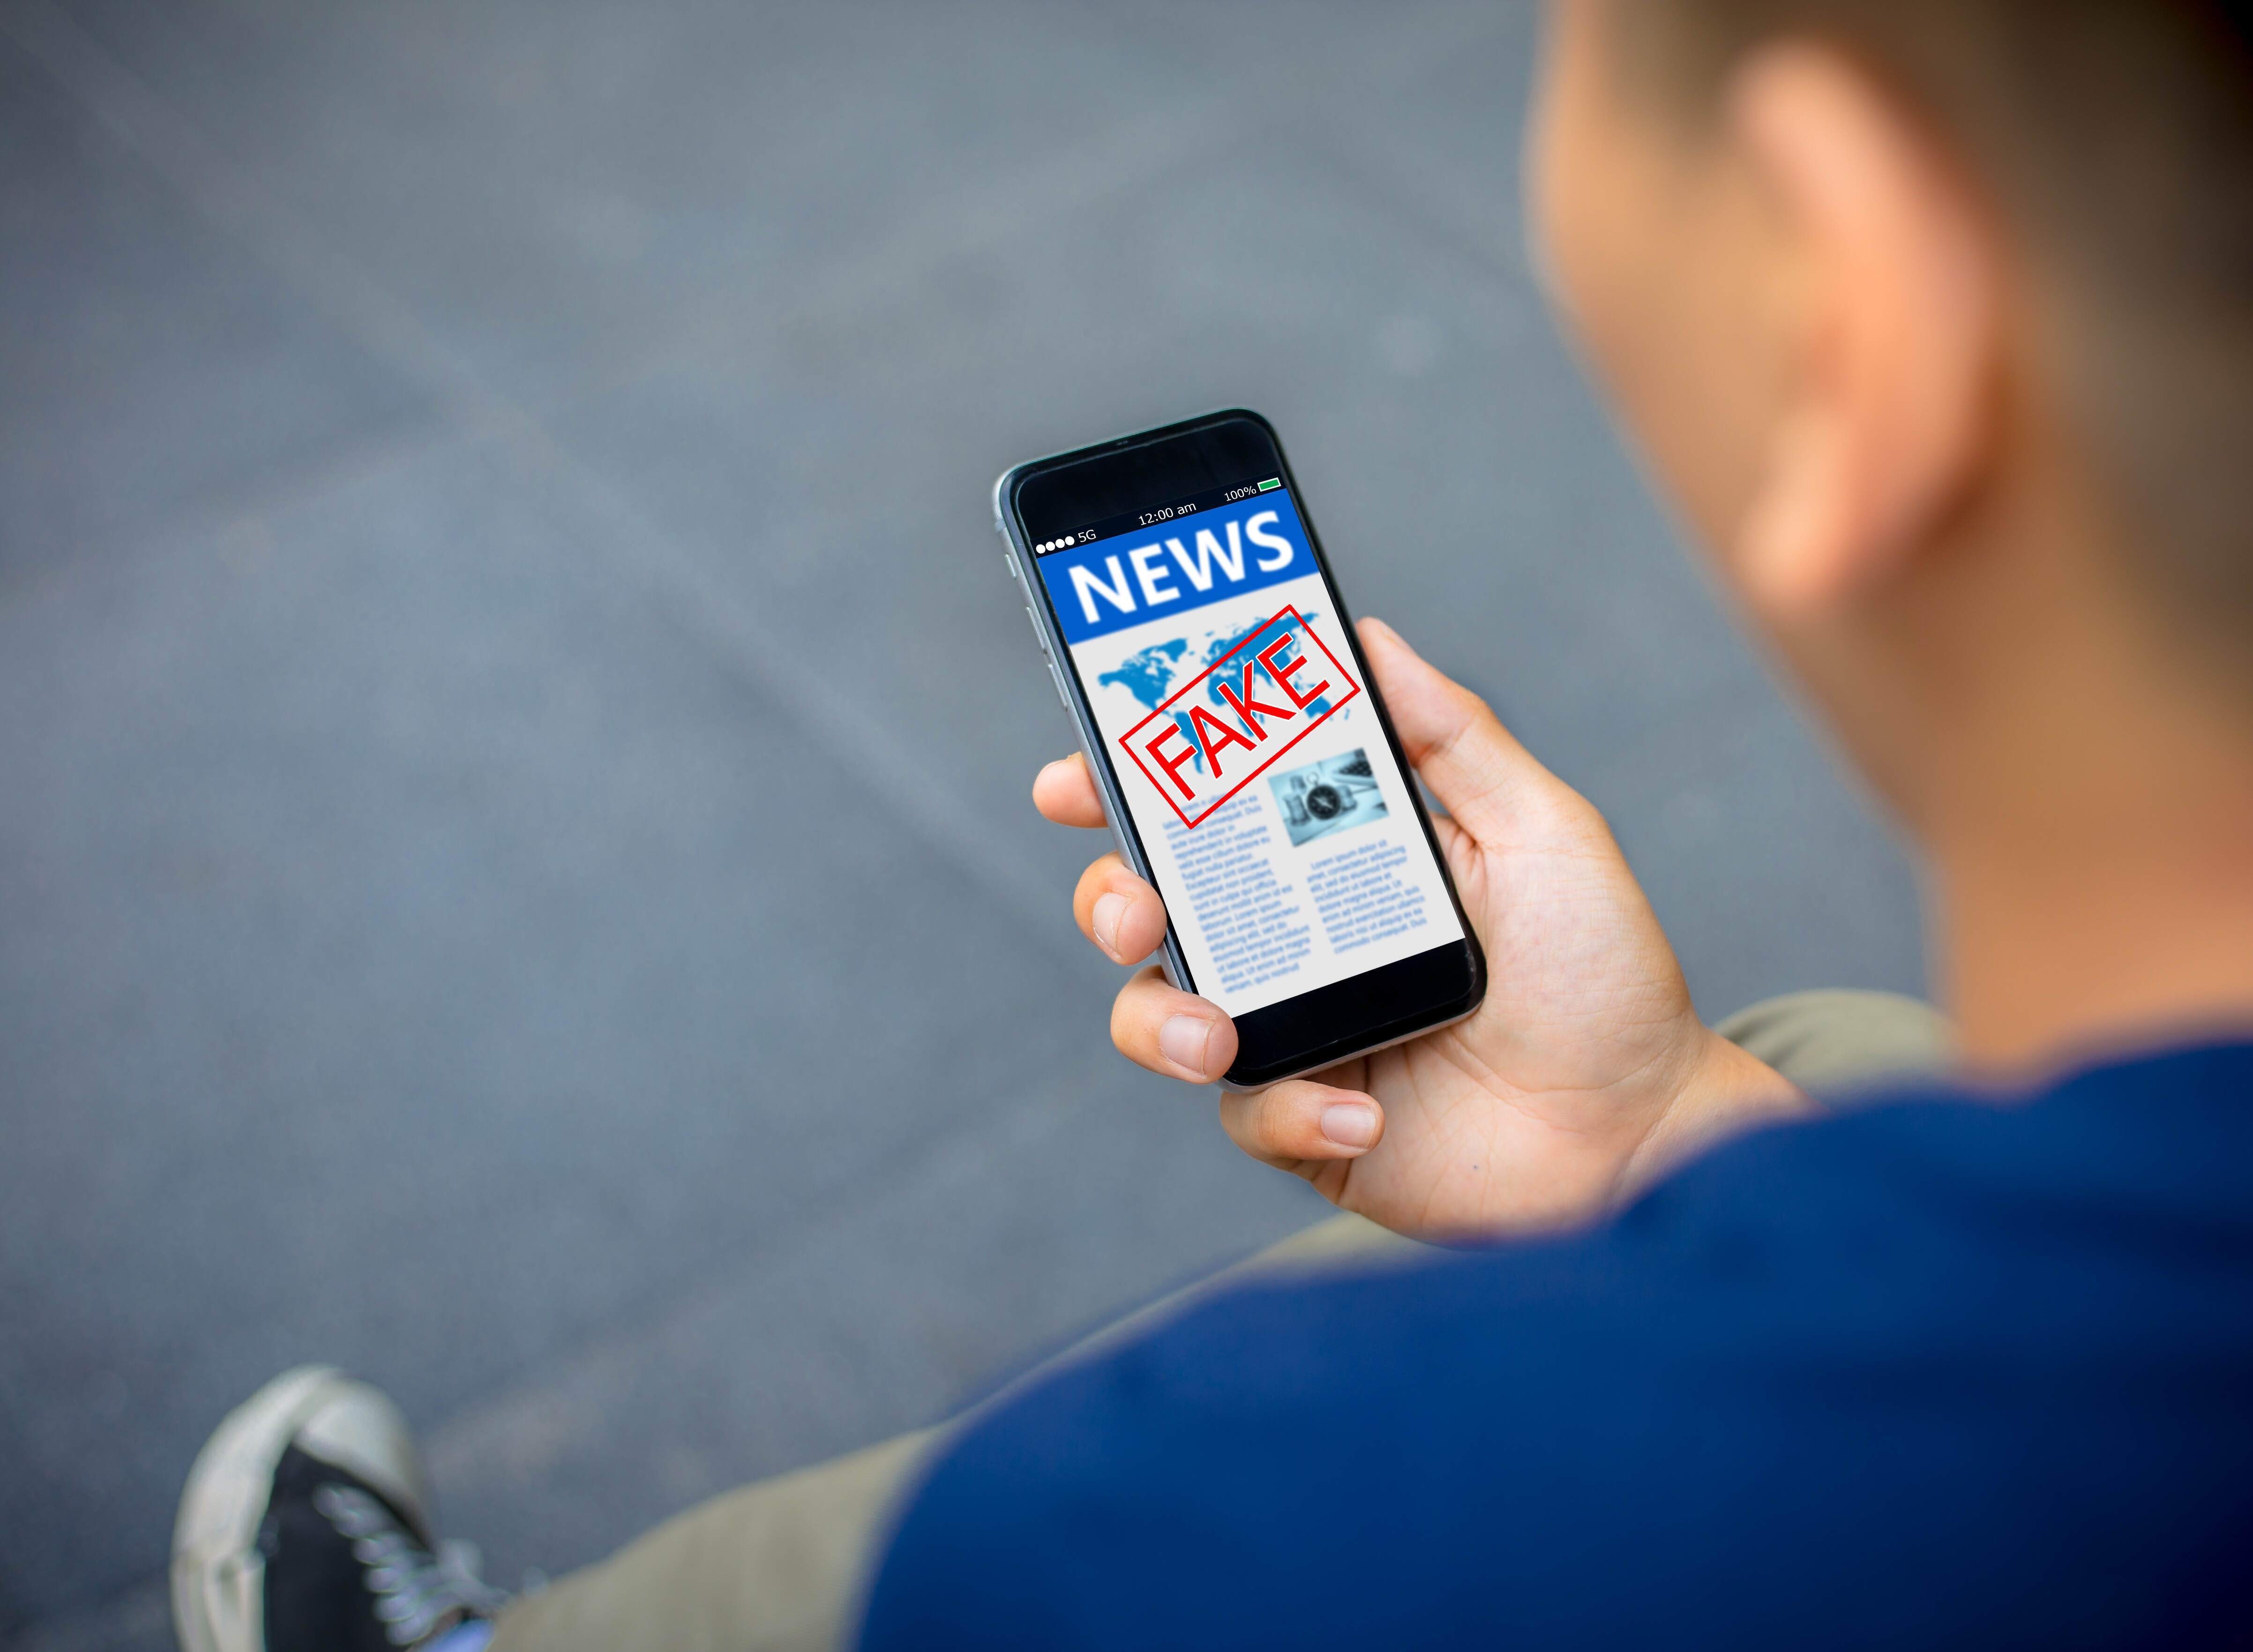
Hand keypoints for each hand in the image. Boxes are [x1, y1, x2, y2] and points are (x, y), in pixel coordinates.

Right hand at [1032, 617, 1807, 1240]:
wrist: (1642, 1130)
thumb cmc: (1603, 975)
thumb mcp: (1541, 830)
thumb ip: (1453, 734)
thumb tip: (1367, 633)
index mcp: (1337, 858)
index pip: (1206, 809)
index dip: (1124, 785)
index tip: (1073, 775)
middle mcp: (1298, 942)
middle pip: (1151, 905)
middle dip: (1110, 895)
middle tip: (1136, 905)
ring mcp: (1295, 1035)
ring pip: (1160, 1015)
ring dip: (1161, 1019)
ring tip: (1217, 1033)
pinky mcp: (1309, 1128)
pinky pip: (1248, 1116)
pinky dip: (1292, 1113)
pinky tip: (1363, 1114)